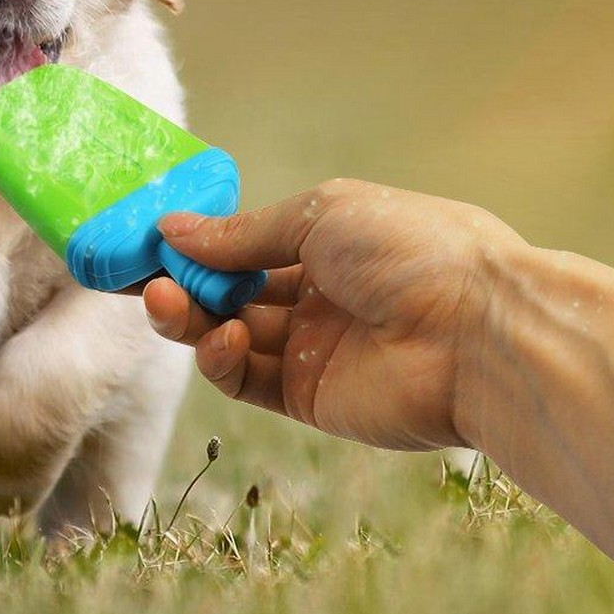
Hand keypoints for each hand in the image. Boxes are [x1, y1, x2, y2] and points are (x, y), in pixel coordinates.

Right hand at [147, 179, 524, 450]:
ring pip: (228, 333)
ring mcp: (311, 347)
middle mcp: (315, 295)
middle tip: (135, 276)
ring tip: (161, 300)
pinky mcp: (309, 397)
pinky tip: (221, 336)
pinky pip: (247, 378)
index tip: (145, 240)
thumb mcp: (316, 216)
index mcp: (325, 242)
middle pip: (228, 291)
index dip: (195, 243)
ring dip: (189, 317)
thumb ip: (239, 234)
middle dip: (180, 282)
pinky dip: (222, 358)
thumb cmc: (409, 249)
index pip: (244, 244)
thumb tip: (170, 228)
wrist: (478, 331)